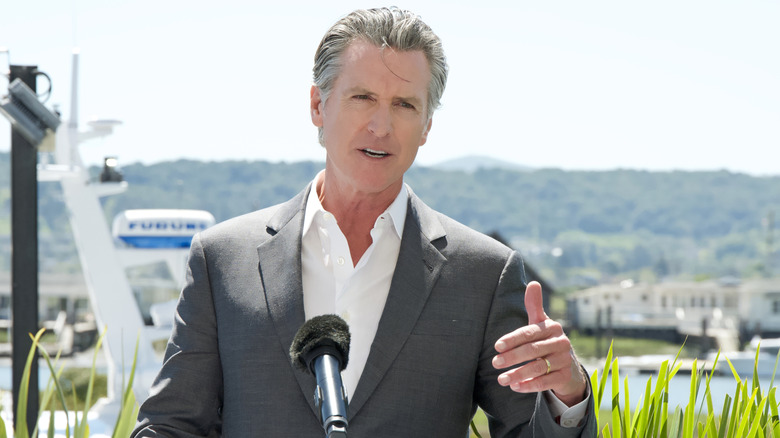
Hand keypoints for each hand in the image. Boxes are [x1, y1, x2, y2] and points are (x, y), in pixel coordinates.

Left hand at [491, 281, 586, 406]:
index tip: (497, 346)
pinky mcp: (565, 377)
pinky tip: (515, 387)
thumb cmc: (547, 341)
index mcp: (552, 327)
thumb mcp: (541, 323)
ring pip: (538, 368)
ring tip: (501, 379)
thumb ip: (534, 306)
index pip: (529, 333)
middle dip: (512, 357)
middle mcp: (561, 343)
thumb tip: (533, 283)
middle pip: (532, 351)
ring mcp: (565, 360)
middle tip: (494, 363)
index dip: (512, 339)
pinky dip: (529, 386)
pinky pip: (546, 383)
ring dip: (518, 374)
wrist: (568, 366)